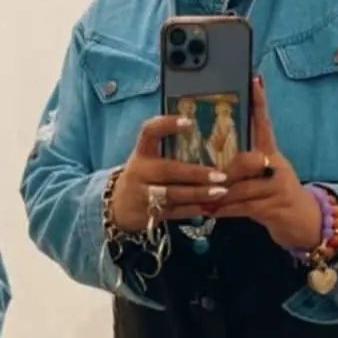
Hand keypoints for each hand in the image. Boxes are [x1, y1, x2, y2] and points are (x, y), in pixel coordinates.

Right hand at [111, 113, 231, 231]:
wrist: (116, 208)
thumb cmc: (143, 178)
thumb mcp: (147, 160)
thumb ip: (170, 153)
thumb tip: (212, 144)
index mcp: (141, 153)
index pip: (149, 132)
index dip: (167, 125)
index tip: (189, 122)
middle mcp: (139, 172)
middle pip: (167, 170)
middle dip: (195, 173)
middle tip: (220, 175)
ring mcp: (141, 195)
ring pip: (172, 194)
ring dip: (197, 194)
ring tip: (220, 192)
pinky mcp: (147, 215)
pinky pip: (173, 212)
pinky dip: (192, 210)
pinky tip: (208, 207)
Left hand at [215, 77, 322, 249]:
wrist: (301, 221)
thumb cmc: (273, 195)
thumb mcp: (260, 175)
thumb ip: (240, 164)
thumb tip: (209, 159)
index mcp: (271, 152)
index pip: (264, 122)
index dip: (259, 102)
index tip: (253, 79)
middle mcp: (276, 165)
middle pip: (247, 161)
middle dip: (223, 172)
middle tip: (203, 178)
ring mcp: (278, 187)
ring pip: (241, 187)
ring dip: (218, 195)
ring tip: (199, 198)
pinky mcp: (276, 207)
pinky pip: (243, 207)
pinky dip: (224, 210)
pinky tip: (209, 211)